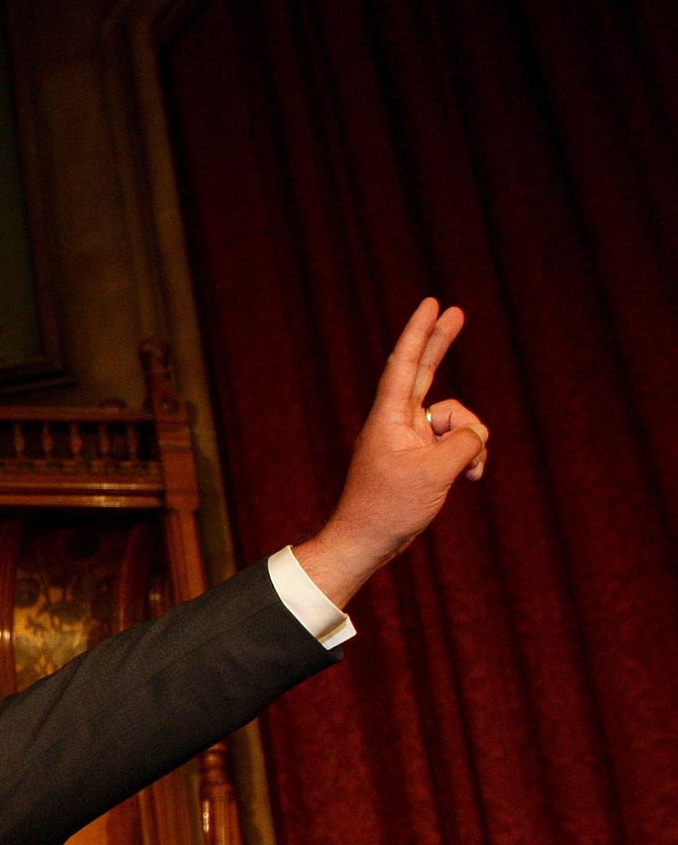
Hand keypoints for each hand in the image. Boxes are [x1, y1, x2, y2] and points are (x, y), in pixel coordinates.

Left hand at [294, 298, 490, 607]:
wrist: (367, 541)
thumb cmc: (391, 507)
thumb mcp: (437, 472)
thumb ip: (466, 442)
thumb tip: (477, 433)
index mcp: (390, 417)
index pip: (404, 364)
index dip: (418, 332)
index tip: (430, 303)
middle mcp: (397, 421)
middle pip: (423, 371)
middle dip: (441, 343)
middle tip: (455, 311)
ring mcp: (408, 438)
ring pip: (454, 420)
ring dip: (472, 441)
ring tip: (471, 473)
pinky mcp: (418, 456)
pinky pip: (452, 443)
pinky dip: (467, 456)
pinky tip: (471, 478)